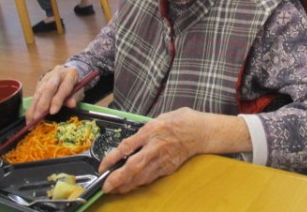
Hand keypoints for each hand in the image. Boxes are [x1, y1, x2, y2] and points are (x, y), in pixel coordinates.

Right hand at [25, 66, 80, 122]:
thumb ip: (75, 97)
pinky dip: (32, 106)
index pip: (64, 87)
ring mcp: (47, 76)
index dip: (57, 100)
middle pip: (48, 88)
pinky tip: (30, 116)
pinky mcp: (40, 82)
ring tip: (31, 120)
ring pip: (39, 91)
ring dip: (34, 107)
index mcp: (71, 74)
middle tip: (38, 117)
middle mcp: (58, 73)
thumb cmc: (75, 86)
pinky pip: (34, 94)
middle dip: (42, 104)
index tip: (52, 112)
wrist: (68, 73)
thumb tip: (71, 104)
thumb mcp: (79, 92)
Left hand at [98, 108, 251, 193]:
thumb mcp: (160, 118)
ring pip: (142, 176)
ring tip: (115, 189)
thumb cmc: (181, 120)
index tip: (103, 166)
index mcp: (152, 130)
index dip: (112, 158)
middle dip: (118, 178)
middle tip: (106, 186)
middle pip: (134, 166)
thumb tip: (129, 143)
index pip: (127, 146)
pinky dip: (139, 183)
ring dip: (126, 185)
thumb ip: (144, 130)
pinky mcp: (169, 167)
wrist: (202, 131)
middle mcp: (156, 146)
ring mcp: (163, 159)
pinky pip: (151, 177)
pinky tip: (131, 185)